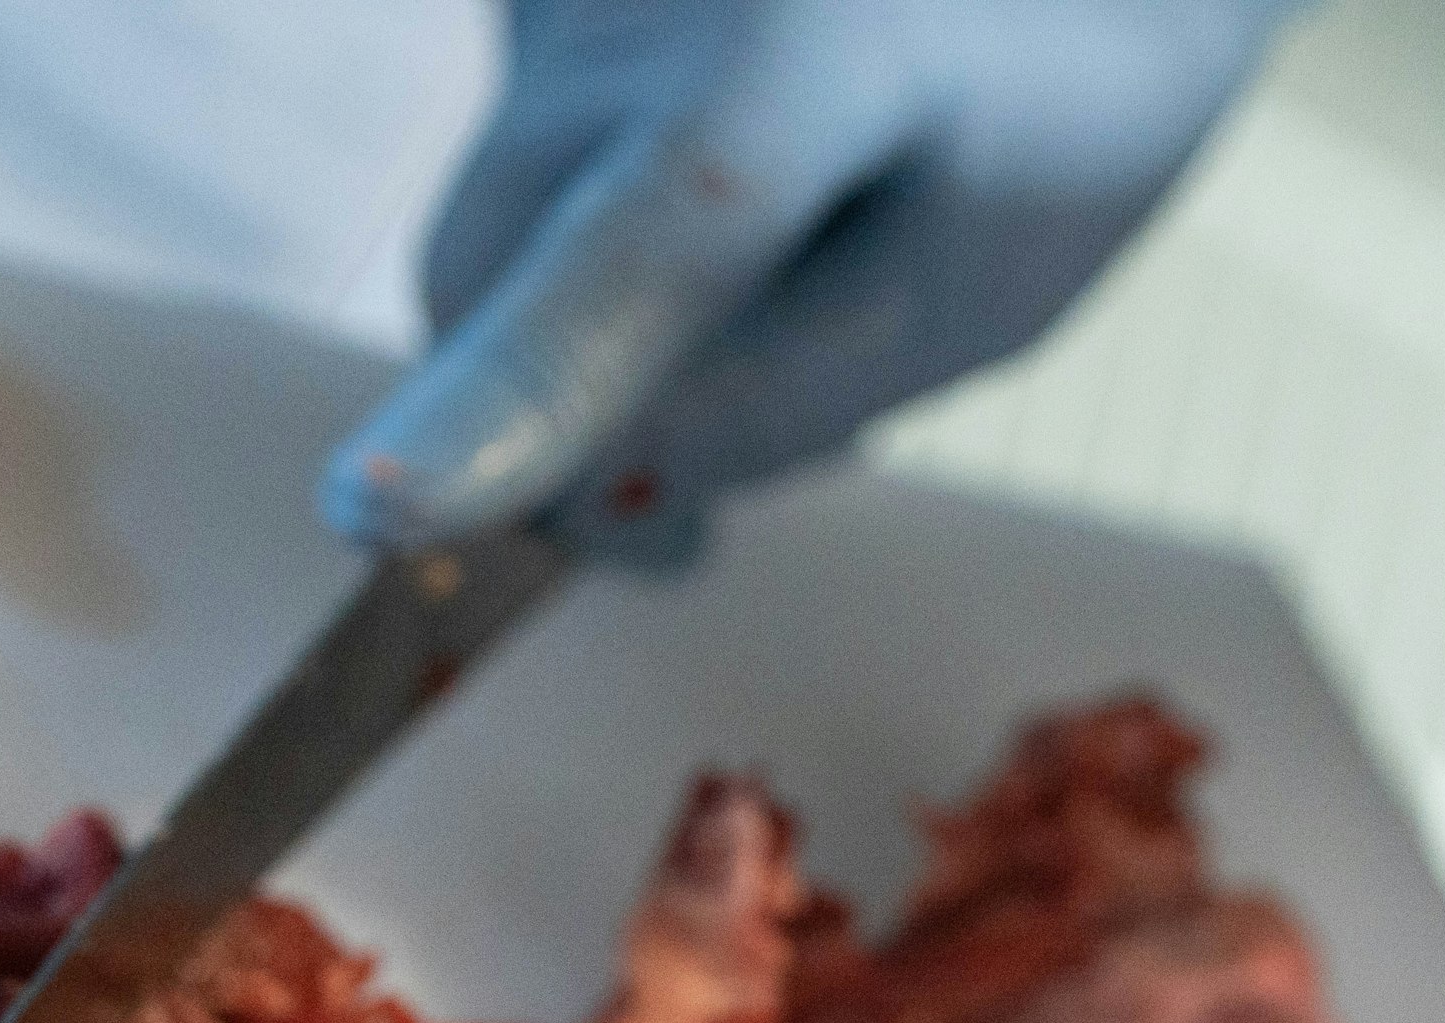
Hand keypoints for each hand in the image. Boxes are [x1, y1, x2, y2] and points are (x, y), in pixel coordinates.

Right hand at [321, 0, 1299, 556]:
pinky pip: (521, 144)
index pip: (630, 257)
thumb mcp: (973, 302)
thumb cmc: (1064, 105)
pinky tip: (743, 170)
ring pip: (497, 219)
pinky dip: (594, 206)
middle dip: (550, 421)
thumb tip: (580, 499)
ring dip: (587, 305)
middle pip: (491, 271)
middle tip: (680, 545)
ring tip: (784, 257)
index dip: (505, 400)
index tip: (381, 509)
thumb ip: (777, 404)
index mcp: (809, 55)